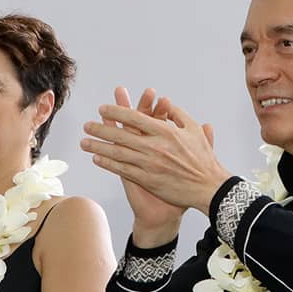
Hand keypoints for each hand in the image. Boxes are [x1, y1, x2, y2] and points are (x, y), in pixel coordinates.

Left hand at [82, 90, 227, 218]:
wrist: (207, 188)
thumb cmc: (203, 159)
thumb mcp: (195, 131)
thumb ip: (178, 115)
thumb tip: (166, 103)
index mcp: (165, 132)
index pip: (135, 117)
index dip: (116, 112)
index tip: (103, 108)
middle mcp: (155, 147)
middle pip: (121, 135)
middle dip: (101, 129)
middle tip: (87, 125)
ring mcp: (149, 164)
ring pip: (118, 153)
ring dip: (99, 146)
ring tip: (85, 142)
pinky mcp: (147, 180)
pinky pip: (123, 170)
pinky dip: (108, 164)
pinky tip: (97, 159)